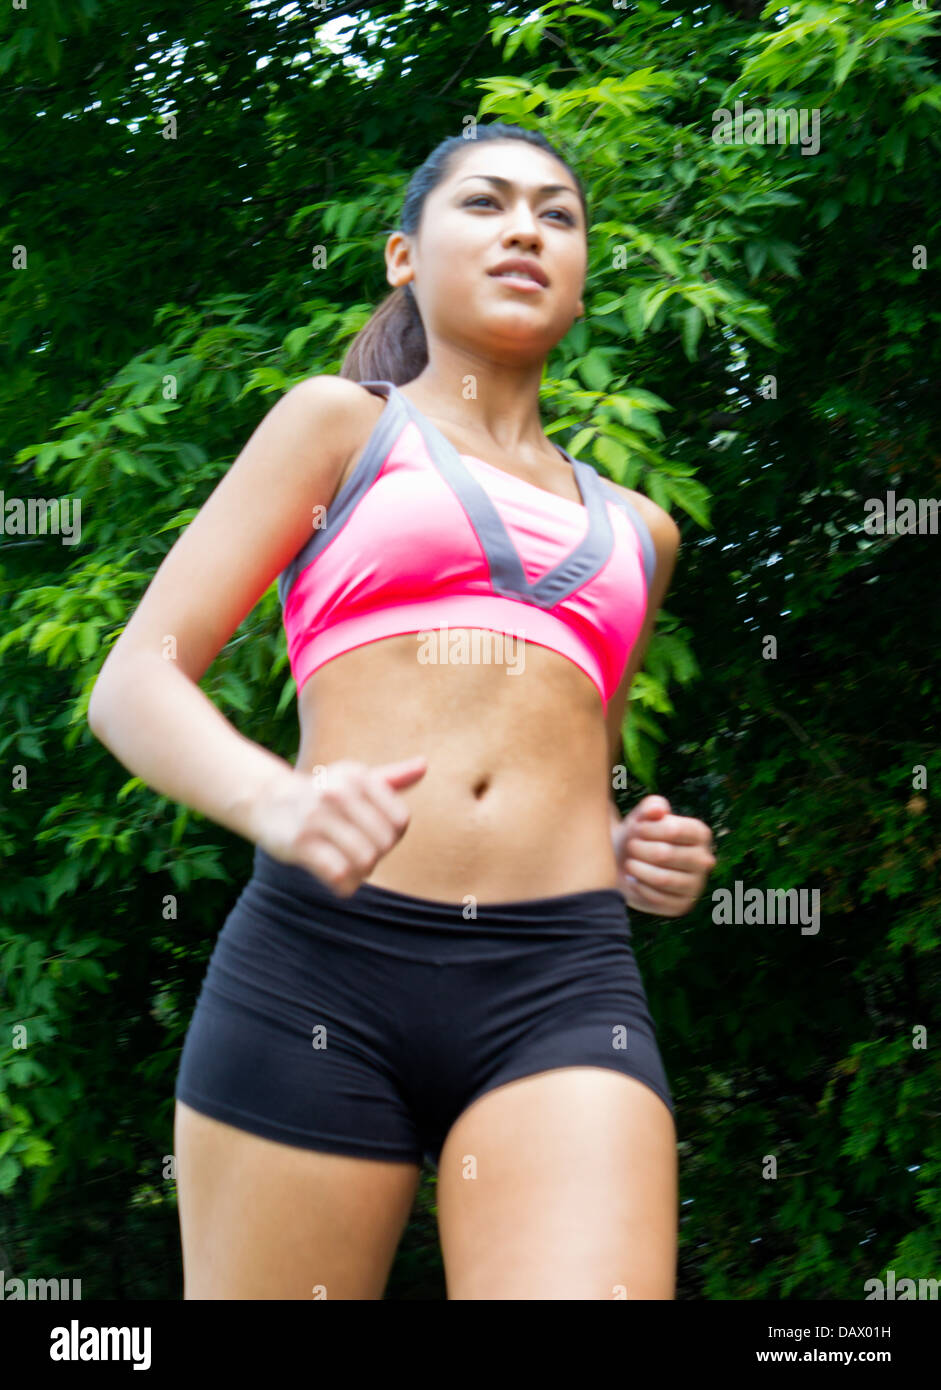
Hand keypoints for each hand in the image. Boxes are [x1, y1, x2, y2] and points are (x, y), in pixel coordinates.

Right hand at [252, 756, 427, 895]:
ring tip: (351, 868)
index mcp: (358, 777)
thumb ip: (392, 777)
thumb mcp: (354, 778)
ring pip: (365, 860)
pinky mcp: (300, 843)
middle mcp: (339, 793)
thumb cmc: (322, 792)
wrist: (267, 799)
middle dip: (377, 856)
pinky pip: (339, 875)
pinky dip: (345, 885)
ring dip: (362, 873)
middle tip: (362, 856)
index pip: (400, 820)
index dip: (393, 837)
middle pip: (384, 843)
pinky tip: (338, 881)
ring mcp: (318, 817)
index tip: (377, 837)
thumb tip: (424, 765)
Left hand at [611, 794, 715, 915]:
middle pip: (665, 854)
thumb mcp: (642, 816)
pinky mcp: (683, 905)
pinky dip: (640, 888)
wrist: (626, 862)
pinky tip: (634, 879)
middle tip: (630, 847)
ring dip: (638, 869)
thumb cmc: (638, 836)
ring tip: (630, 863)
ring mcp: (696, 885)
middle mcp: (704, 860)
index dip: (647, 829)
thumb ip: (651, 806)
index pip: (673, 829)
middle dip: (639, 849)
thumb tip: (658, 810)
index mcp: (700, 834)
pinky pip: (658, 898)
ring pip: (662, 879)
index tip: (635, 829)